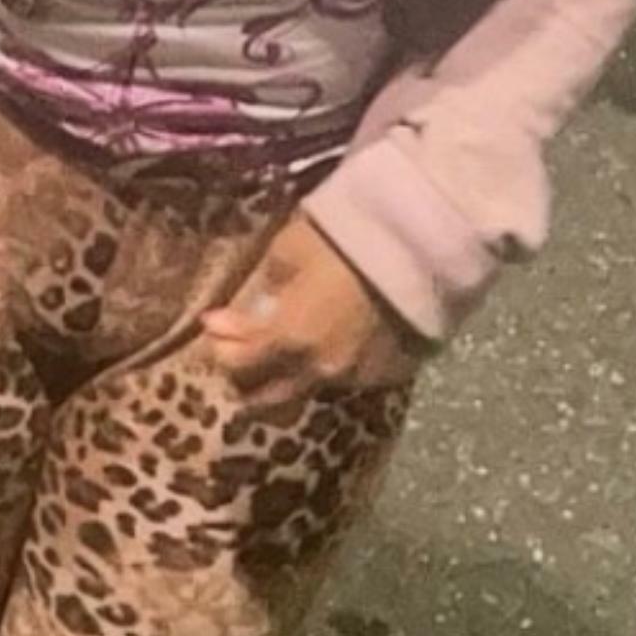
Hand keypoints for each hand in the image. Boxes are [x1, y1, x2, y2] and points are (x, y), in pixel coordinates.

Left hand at [201, 215, 424, 416]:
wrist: (422, 241)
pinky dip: (332, 363)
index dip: (219, 347)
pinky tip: (336, 337)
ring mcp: (357, 377)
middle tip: (240, 352)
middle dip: (246, 379)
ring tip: (293, 342)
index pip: (236, 365)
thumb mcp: (288, 250)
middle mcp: (319, 370)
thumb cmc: (345, 237)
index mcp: (289, 339)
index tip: (214, 325)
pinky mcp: (388, 373)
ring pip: (309, 388)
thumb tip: (237, 314)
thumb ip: (262, 289)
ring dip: (292, 372)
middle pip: (266, 398)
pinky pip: (348, 378)